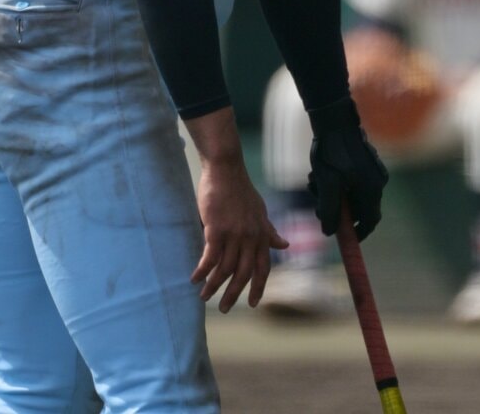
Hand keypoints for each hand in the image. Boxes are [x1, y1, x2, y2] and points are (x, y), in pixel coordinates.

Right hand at [191, 154, 287, 312]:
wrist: (226, 170)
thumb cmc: (241, 189)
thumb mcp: (260, 211)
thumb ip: (269, 231)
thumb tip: (285, 245)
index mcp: (262, 235)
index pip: (263, 267)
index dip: (259, 287)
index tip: (254, 303)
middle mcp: (250, 238)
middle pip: (244, 274)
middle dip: (234, 294)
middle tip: (224, 309)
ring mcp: (234, 234)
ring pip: (225, 269)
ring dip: (214, 286)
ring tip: (203, 297)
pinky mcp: (216, 230)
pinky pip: (210, 257)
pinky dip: (202, 271)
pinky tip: (194, 279)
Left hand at [307, 96, 388, 241]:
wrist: (334, 120)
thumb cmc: (331, 151)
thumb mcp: (327, 184)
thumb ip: (329, 210)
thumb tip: (329, 232)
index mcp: (372, 189)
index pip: (370, 221)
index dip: (356, 232)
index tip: (341, 237)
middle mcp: (377, 182)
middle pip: (359, 208)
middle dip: (337, 210)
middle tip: (318, 205)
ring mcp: (372, 171)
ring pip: (352, 194)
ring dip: (333, 195)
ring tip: (314, 183)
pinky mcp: (365, 162)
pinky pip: (352, 182)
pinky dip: (337, 184)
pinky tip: (320, 174)